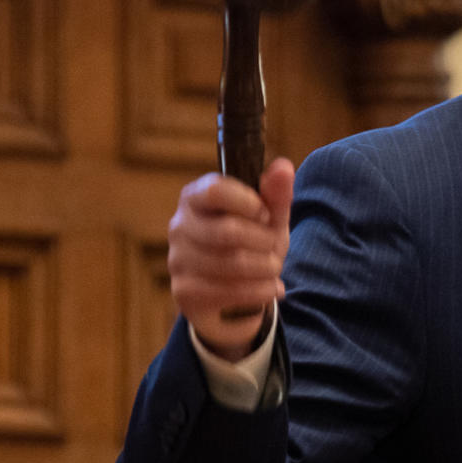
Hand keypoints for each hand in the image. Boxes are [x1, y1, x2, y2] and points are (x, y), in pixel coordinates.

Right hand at [168, 157, 294, 357]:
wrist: (237, 296)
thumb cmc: (252, 246)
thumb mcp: (269, 220)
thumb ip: (276, 195)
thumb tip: (283, 167)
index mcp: (196, 198)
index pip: (216, 191)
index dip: (249, 203)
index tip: (265, 214)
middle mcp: (179, 226)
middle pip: (229, 231)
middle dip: (264, 242)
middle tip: (274, 249)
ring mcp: (178, 260)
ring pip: (233, 264)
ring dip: (267, 269)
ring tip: (274, 269)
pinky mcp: (184, 292)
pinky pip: (230, 291)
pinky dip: (261, 291)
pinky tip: (270, 288)